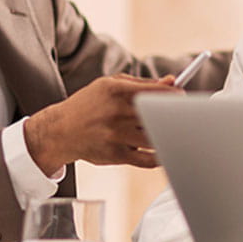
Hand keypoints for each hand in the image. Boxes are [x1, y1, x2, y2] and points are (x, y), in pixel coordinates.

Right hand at [23, 73, 180, 174]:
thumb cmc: (89, 105)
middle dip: (173, 116)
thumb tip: (171, 82)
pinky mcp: (116, 155)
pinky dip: (159, 156)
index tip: (182, 97)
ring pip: (155, 137)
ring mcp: (116, 135)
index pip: (155, 92)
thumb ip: (141, 84)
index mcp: (115, 90)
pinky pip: (148, 159)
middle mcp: (116, 112)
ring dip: (165, 135)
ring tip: (166, 131)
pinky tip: (159, 149)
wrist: (60, 131)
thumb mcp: (108, 86)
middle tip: (180, 116)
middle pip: (158, 115)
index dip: (173, 95)